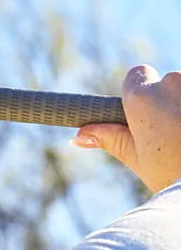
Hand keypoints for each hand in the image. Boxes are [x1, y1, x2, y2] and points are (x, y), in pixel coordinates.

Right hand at [72, 65, 180, 192]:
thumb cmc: (174, 175)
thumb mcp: (138, 158)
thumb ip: (109, 139)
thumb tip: (78, 136)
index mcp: (142, 98)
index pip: (137, 74)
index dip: (142, 93)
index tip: (147, 115)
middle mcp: (172, 82)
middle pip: (168, 83)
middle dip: (171, 103)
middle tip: (174, 136)